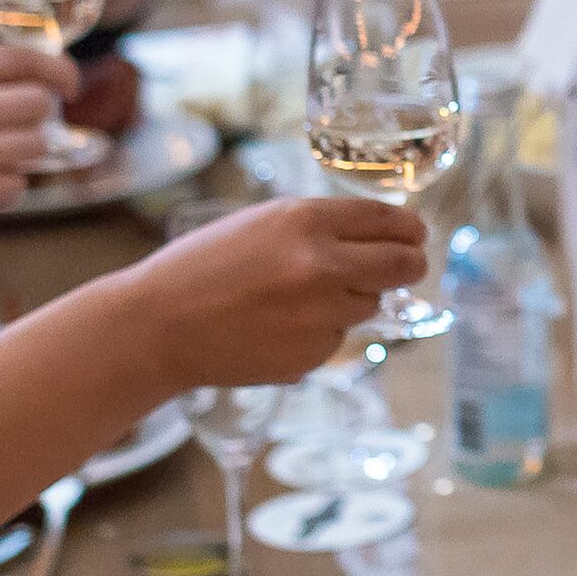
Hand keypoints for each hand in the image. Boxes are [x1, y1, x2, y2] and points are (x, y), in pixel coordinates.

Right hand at [0, 38, 84, 230]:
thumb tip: (39, 65)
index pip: (21, 59)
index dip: (58, 70)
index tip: (67, 83)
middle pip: (36, 103)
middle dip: (42, 112)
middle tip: (30, 119)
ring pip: (34, 145)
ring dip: (29, 148)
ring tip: (5, 146)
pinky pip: (15, 185)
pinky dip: (9, 182)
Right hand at [98, 196, 431, 389]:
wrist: (159, 325)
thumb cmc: (202, 267)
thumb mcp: (261, 224)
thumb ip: (318, 227)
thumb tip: (377, 235)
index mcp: (306, 221)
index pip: (387, 221)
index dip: (410, 229)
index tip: (417, 234)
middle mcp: (322, 266)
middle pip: (402, 266)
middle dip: (410, 264)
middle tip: (409, 265)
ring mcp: (321, 315)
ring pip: (368, 305)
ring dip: (351, 300)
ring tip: (297, 299)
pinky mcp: (312, 355)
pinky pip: (336, 339)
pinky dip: (318, 333)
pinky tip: (275, 328)